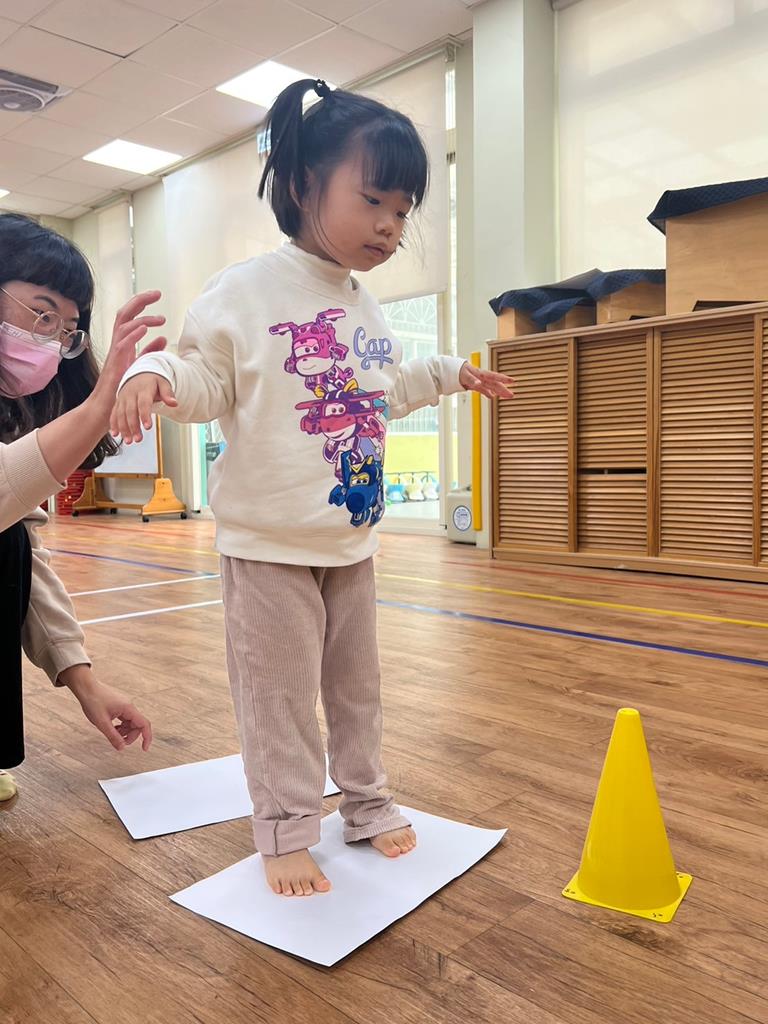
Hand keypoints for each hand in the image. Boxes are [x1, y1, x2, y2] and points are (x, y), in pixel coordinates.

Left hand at [59, 665, 152, 751]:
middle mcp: (129, 707)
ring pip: (130, 723)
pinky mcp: (119, 706)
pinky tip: (111, 728)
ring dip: (124, 732)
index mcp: (128, 709)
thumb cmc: (93, 701)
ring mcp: (124, 706)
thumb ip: (113, 736)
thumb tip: (121, 748)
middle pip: (137, 725)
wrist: (86, 688)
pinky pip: (124, 719)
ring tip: (112, 734)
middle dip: (130, 736)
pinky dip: (120, 726)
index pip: (144, 725)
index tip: (144, 749)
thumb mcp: (102, 723)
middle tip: (119, 743)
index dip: (146, 737)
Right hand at [92, 291, 167, 411]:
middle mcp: (117, 344)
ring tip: (161, 319)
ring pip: (123, 326)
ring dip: (143, 319)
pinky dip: (132, 334)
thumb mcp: (139, 366)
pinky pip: (122, 344)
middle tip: (158, 293)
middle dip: (140, 301)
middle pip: (124, 314)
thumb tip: (162, 338)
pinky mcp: (115, 364)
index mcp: (123, 343)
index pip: (130, 316)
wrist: (105, 409)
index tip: (157, 295)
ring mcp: (115, 353)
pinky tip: (144, 329)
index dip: (142, 303)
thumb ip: (149, 352)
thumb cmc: (121, 389)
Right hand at [110, 371, 176, 443]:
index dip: (145, 415)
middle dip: (133, 426)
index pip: (143, 403)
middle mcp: (130, 394)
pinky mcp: (118, 403)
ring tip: (129, 441)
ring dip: (123, 428)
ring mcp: (122, 398)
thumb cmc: (154, 381)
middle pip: (130, 411)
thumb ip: (168, 394)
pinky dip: (114, 424)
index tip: (148, 427)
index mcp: (143, 389)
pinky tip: (115, 434)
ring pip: (121, 414)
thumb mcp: (163, 383)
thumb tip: (174, 403)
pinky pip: (114, 413)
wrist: (139, 373)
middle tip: (138, 439)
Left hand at [459, 362, 514, 398]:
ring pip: (491, 386)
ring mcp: (479, 381)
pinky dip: (488, 392)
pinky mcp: (475, 384)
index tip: (512, 381)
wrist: (452, 369)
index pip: (494, 376)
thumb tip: (479, 383)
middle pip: (494, 383)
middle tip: (512, 395)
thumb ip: (472, 380)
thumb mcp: (464, 375)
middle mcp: (481, 377)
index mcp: (480, 373)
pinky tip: (492, 396)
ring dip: (499, 391)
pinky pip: (483, 389)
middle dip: (503, 389)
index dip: (503, 379)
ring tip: (507, 396)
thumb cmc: (458, 370)